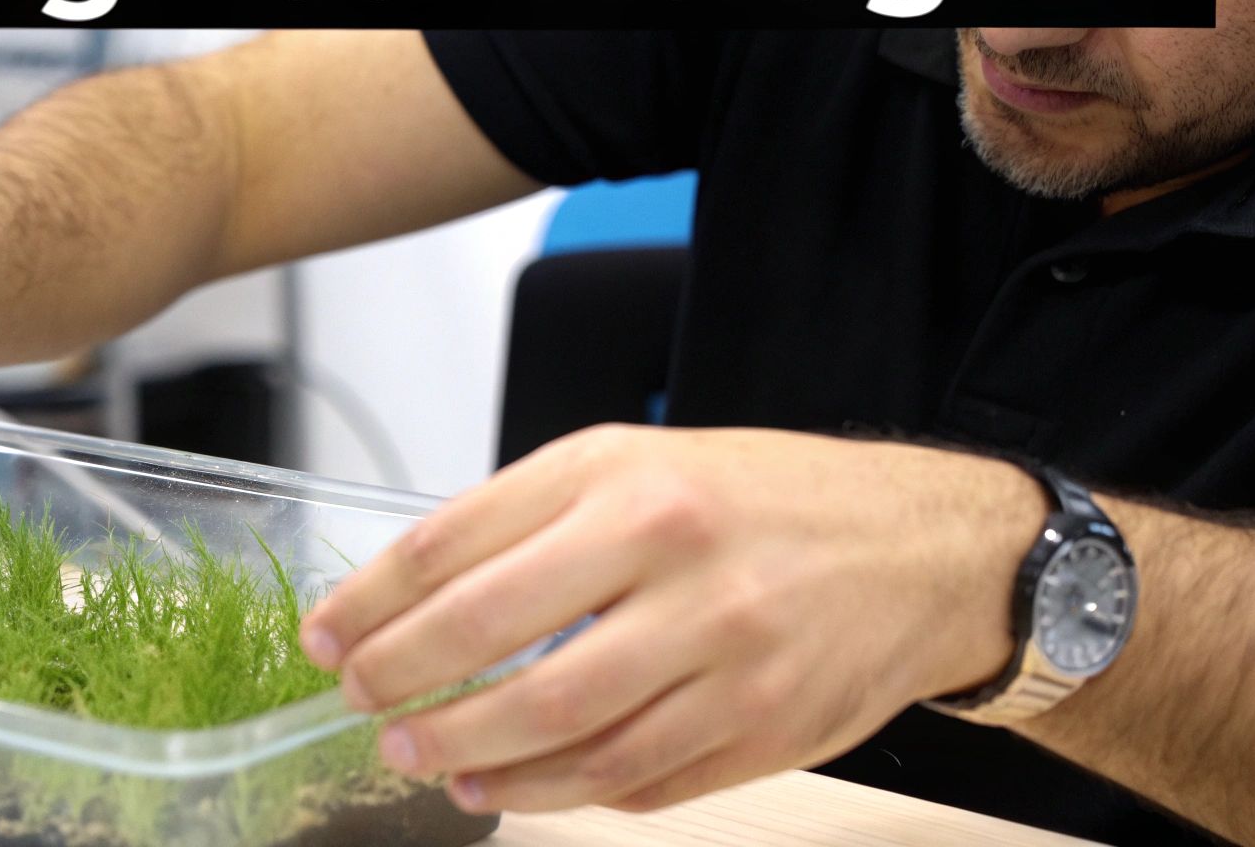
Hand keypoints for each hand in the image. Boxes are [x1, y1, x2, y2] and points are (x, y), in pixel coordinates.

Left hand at [298, 425, 1045, 813]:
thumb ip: (536, 516)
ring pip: (559, 729)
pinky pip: (631, 779)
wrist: (925, 550)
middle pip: (494, 644)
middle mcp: (675, 560)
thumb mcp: (644, 462)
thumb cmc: (771, 500)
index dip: (373, 602)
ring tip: (420, 753)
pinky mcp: (759, 730)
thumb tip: (420, 591)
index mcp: (630, 480)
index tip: (329, 637)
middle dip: (404, 684)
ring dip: (468, 751)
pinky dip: (554, 790)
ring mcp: (724, 654)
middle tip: (363, 705)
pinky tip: (508, 783)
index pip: (458, 545)